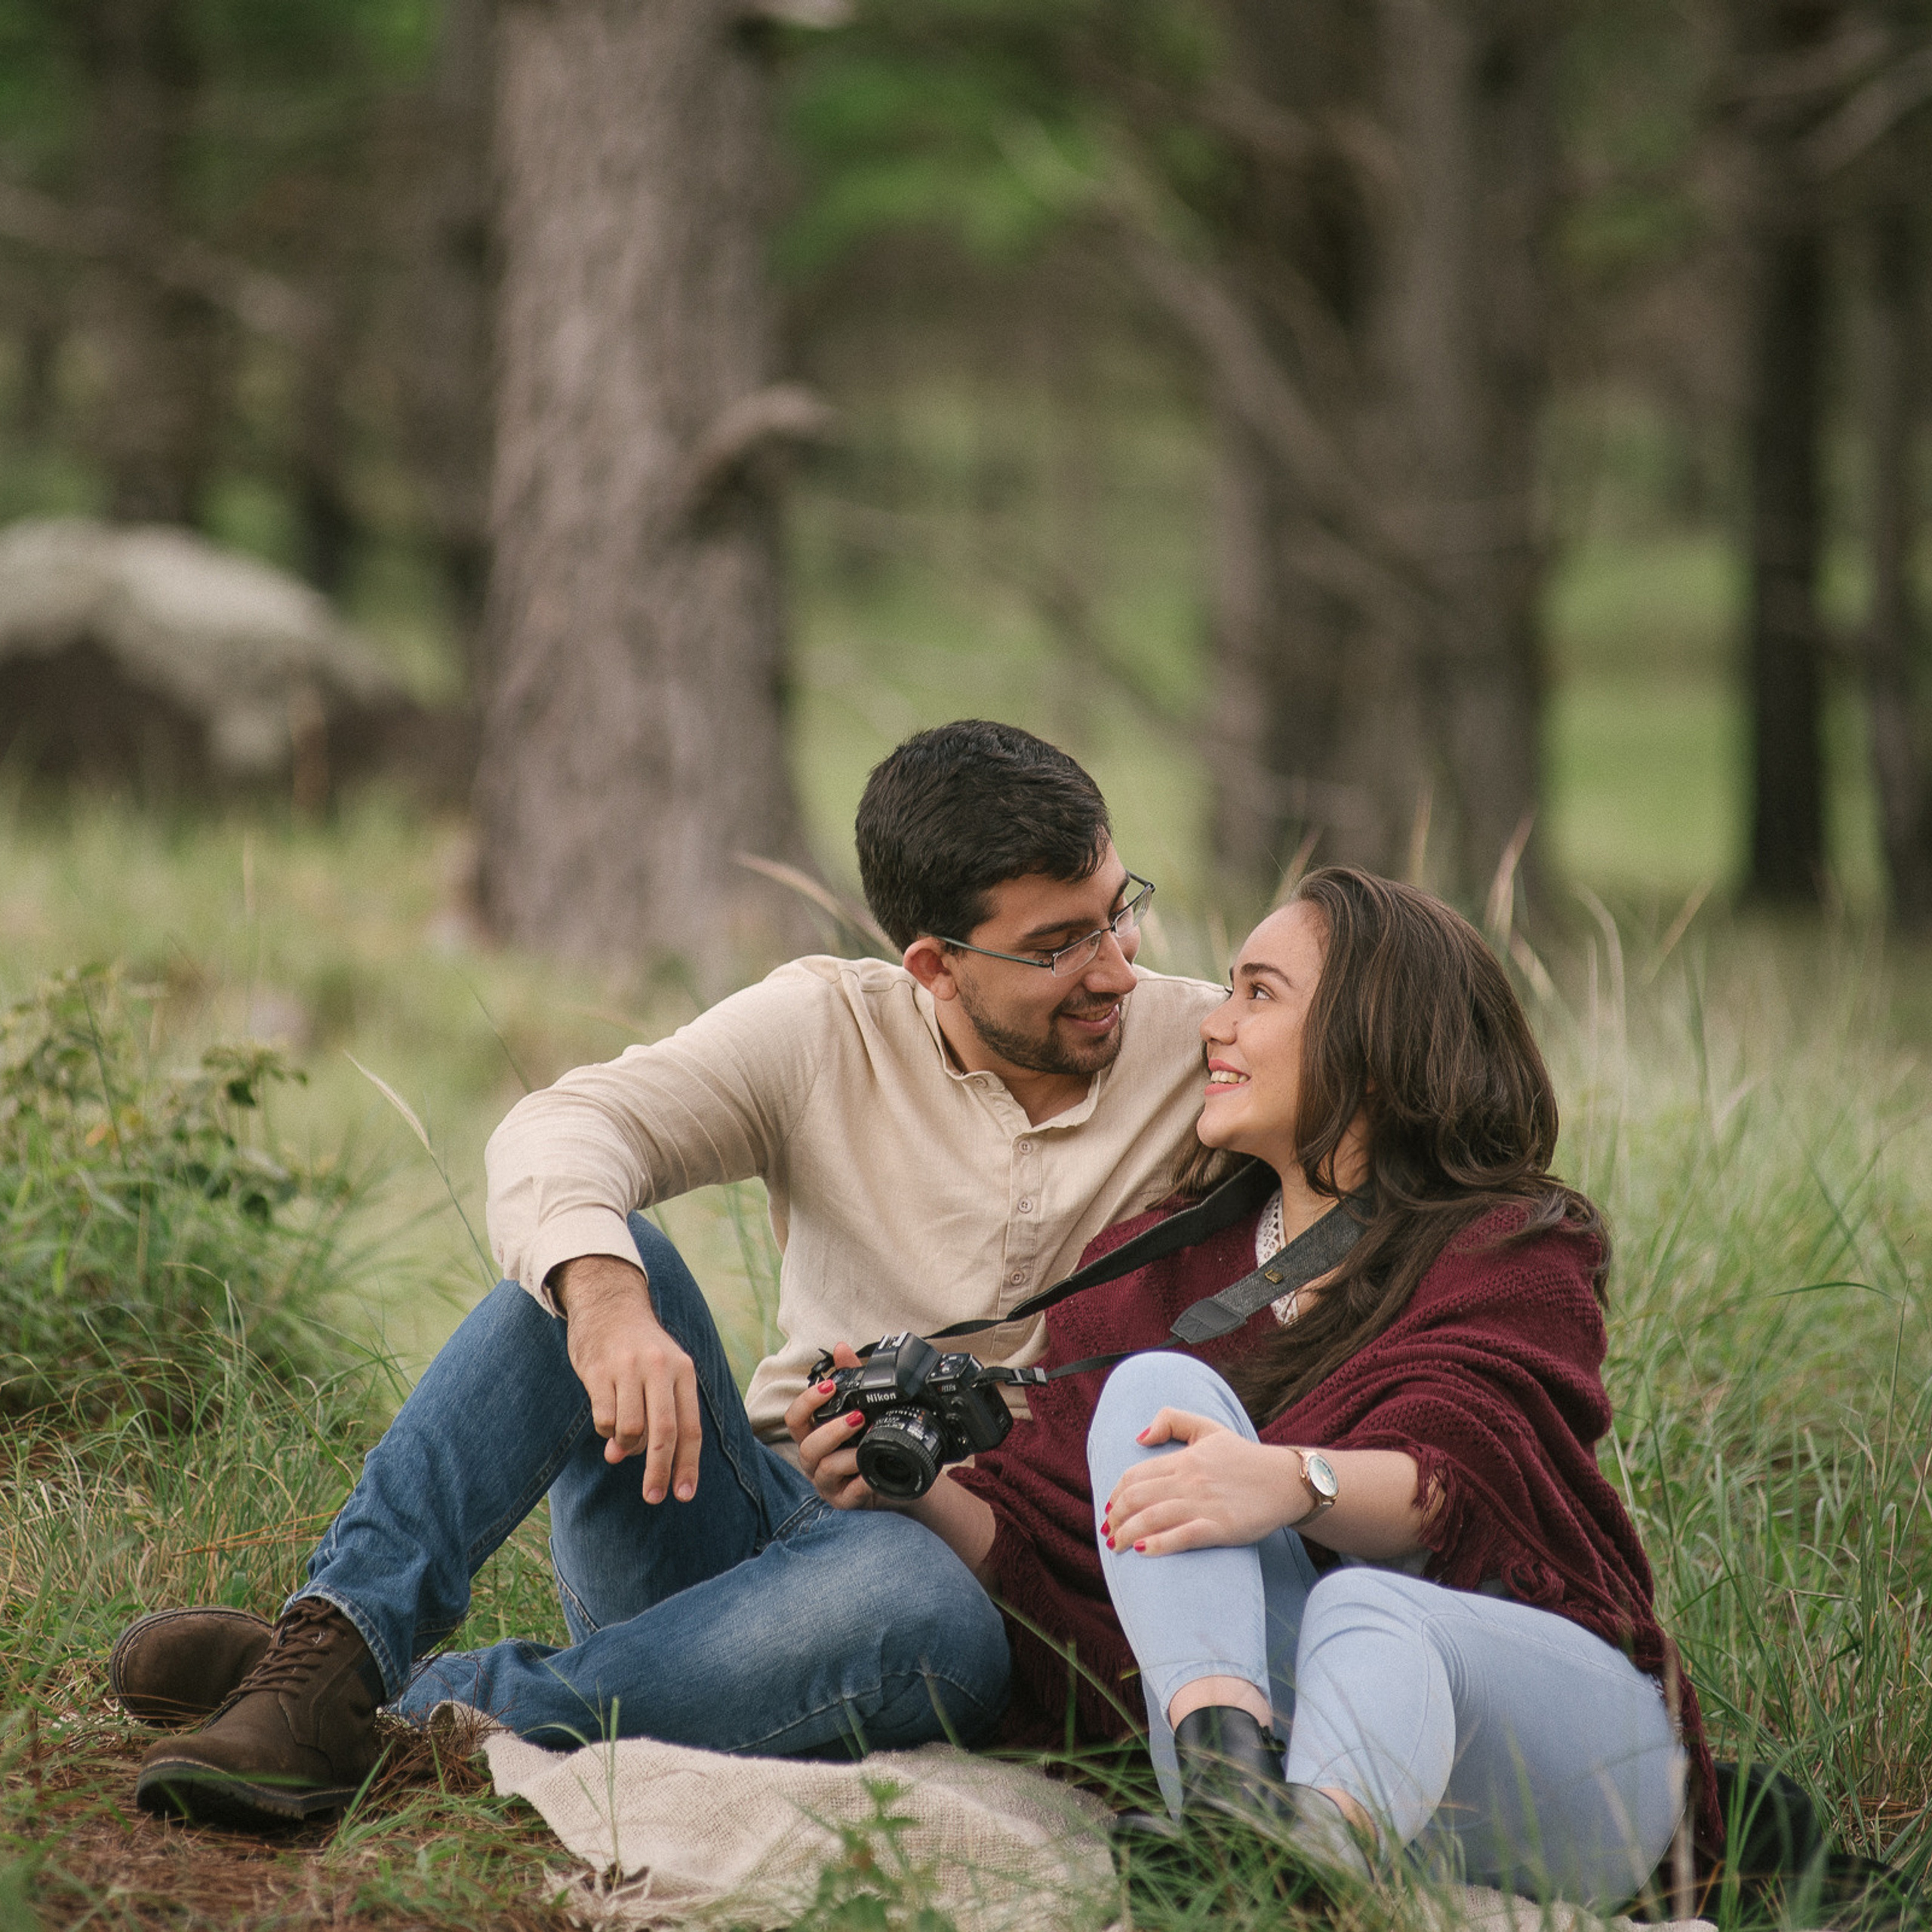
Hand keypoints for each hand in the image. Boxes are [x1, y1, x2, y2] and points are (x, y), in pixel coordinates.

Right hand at [553, 1254, 700, 1504]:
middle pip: (664, 1433)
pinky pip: (604, 1418)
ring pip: (631, 1430)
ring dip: (626, 1447)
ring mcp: (628, 1368)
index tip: (684, 1494)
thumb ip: (657, 1415)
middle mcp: (659, 1369)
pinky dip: (605, 1431)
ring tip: (621, 1443)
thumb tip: (625, 1457)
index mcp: (683, 1370)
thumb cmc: (640, 1348)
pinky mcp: (598, 1371)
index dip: (688, 1464)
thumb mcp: (663, 1372)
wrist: (608, 1303)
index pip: (691, 1426)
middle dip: (659, 1470)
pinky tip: (606, 1421)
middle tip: (653, 1498)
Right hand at [786, 1342, 874, 1509]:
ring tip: (870, 1441)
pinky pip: (848, 1494)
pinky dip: (861, 1482)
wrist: (896, 1479)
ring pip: (825, 1468)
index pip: (795, 1417)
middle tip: (859, 1417)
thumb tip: (840, 1347)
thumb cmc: (868, 1442)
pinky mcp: (844, 1503)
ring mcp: (827, 1483)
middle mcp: (815, 1460)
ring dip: (849, 1454)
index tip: (830, 1386)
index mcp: (813, 1434)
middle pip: (807, 1445)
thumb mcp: (862, 1408)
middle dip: (832, 1429)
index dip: (807, 1401)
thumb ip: (850, 1378)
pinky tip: (873, 1472)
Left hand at [1103, 1409, 1308, 1555]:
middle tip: (1108, 1532)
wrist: (1286, 1482)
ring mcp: (1205, 1504)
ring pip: (1154, 1517)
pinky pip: (1184, 1536)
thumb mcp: (1208, 1428)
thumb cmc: (1244, 1457)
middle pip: (1138, 1498)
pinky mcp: (1221, 1527)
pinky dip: (1160, 1544)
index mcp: (1184, 1459)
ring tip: (1116, 1546)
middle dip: (1115, 1517)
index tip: (1108, 1509)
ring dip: (1128, 1533)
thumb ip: (1172, 1420)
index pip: (1135, 1475)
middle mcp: (1190, 1480)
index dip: (1115, 1493)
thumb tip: (1138, 1438)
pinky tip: (1143, 1551)